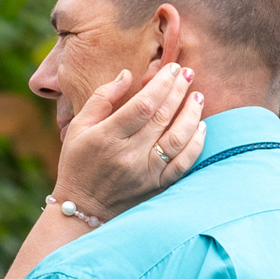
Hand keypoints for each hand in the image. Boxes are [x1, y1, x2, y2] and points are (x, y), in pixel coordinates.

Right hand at [53, 62, 205, 219]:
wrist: (83, 209)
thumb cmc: (78, 163)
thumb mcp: (79, 127)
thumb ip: (102, 98)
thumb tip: (128, 75)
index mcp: (107, 137)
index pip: (143, 105)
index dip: (161, 84)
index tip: (172, 69)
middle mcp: (129, 155)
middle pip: (162, 118)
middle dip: (178, 91)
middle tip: (188, 73)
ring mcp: (146, 173)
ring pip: (177, 139)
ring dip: (191, 115)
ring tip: (198, 96)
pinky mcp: (157, 186)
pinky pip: (183, 164)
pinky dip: (195, 144)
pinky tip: (201, 127)